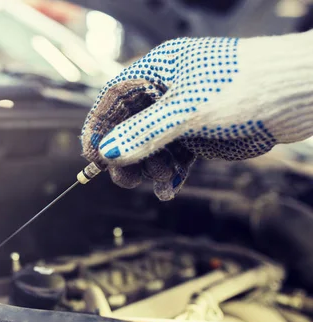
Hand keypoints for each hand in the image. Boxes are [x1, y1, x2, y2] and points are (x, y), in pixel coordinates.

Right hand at [81, 32, 312, 199]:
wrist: (301, 94)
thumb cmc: (250, 84)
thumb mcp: (188, 111)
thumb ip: (145, 133)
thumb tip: (109, 153)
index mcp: (159, 69)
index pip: (115, 97)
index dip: (99, 125)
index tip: (92, 154)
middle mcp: (168, 90)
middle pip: (129, 124)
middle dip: (124, 154)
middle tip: (122, 179)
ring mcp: (184, 112)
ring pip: (151, 144)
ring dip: (149, 167)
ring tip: (158, 182)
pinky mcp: (201, 132)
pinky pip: (174, 156)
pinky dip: (170, 173)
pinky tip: (169, 188)